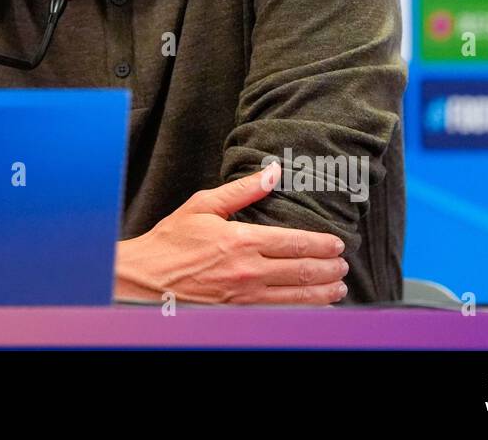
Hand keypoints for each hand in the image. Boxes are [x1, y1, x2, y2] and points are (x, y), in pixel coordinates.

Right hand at [114, 162, 349, 304]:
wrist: (144, 280)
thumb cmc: (170, 242)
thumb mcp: (202, 206)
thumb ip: (241, 191)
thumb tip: (272, 173)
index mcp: (242, 241)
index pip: (295, 243)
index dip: (322, 244)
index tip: (337, 244)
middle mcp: (248, 271)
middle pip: (302, 271)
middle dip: (329, 269)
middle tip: (343, 266)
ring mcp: (245, 298)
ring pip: (297, 297)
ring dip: (323, 293)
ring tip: (338, 288)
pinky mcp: (238, 314)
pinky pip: (281, 314)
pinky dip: (303, 312)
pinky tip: (314, 309)